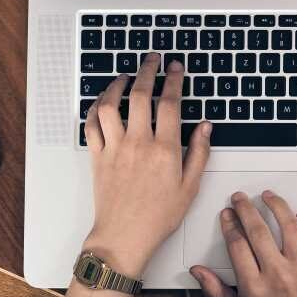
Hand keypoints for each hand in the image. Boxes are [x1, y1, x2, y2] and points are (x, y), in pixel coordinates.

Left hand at [82, 53, 211, 276]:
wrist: (124, 237)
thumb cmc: (158, 217)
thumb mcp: (190, 187)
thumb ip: (199, 153)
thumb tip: (206, 126)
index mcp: (165, 150)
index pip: (170, 103)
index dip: (173, 80)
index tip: (175, 68)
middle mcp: (138, 143)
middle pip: (140, 95)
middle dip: (147, 71)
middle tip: (152, 59)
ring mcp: (115, 148)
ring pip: (110, 105)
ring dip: (116, 85)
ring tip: (125, 76)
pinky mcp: (97, 157)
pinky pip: (91, 125)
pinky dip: (94, 108)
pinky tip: (102, 102)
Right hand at [190, 191, 296, 296]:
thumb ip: (216, 292)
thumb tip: (197, 271)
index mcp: (253, 287)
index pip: (237, 244)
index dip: (229, 224)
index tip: (226, 213)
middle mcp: (276, 275)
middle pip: (258, 231)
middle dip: (245, 209)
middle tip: (239, 198)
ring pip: (289, 227)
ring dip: (277, 206)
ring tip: (267, 196)